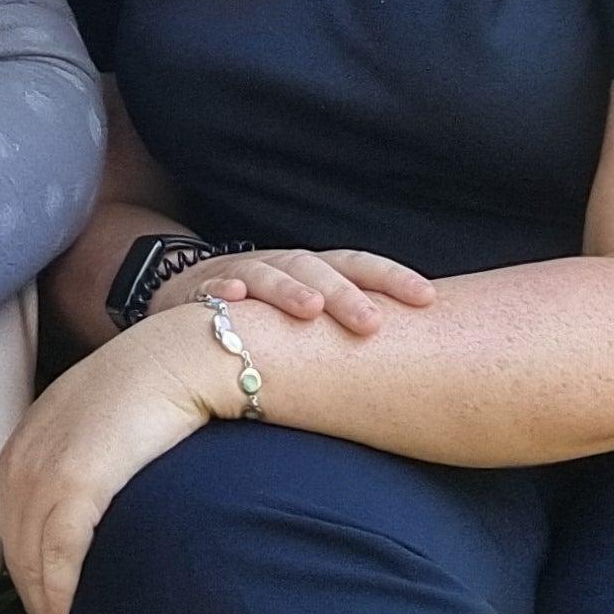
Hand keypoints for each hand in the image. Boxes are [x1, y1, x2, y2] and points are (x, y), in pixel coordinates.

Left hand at [0, 309, 236, 613]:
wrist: (182, 356)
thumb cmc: (156, 384)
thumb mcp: (104, 417)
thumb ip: (87, 452)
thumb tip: (96, 493)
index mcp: (28, 436)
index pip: (11, 513)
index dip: (22, 561)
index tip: (36, 598)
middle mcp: (25, 452)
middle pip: (14, 540)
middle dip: (28, 594)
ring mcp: (46, 466)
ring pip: (30, 554)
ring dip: (43, 605)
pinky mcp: (76, 482)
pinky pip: (57, 553)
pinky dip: (57, 592)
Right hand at [183, 246, 434, 336]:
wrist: (184, 295)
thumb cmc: (263, 315)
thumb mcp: (306, 310)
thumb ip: (348, 320)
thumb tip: (422, 348)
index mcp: (313, 271)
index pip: (358, 265)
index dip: (392, 278)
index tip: (429, 299)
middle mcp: (280, 266)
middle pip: (316, 269)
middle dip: (345, 294)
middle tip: (372, 323)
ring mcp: (238, 276)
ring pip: (265, 275)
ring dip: (289, 289)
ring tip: (310, 309)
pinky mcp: (196, 292)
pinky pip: (208, 290)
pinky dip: (220, 292)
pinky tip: (232, 299)